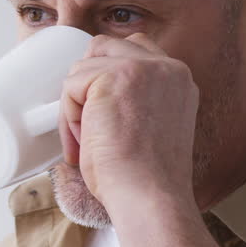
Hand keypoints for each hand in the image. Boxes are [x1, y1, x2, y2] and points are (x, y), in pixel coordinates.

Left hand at [59, 33, 199, 210]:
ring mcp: (142, 67)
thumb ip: (134, 100)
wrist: (150, 198)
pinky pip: (71, 85)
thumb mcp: (149, 127)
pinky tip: (85, 142)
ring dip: (75, 106)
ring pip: (82, 68)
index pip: (133, 50)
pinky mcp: (115, 76)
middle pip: (103, 48)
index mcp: (177, 79)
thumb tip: (88, 95)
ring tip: (87, 141)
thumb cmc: (144, 180)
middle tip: (87, 129)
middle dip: (85, 85)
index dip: (105, 75)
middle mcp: (166, 66)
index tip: (99, 114)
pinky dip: (68, 116)